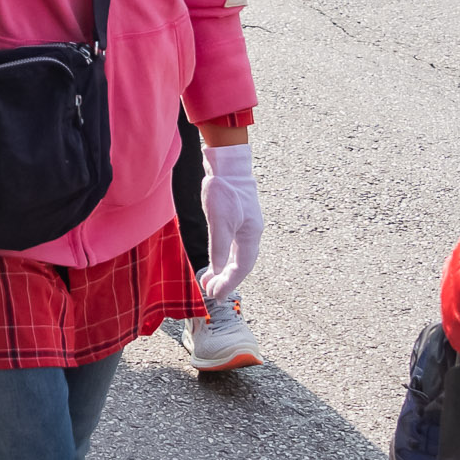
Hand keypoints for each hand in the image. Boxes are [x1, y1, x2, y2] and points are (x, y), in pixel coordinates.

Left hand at [198, 142, 262, 301]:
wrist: (227, 164)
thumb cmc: (224, 190)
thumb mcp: (219, 221)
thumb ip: (219, 247)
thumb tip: (218, 271)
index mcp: (251, 236)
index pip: (241, 267)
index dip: (229, 283)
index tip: (215, 295)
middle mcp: (251, 234)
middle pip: (241, 264)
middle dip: (226, 280)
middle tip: (210, 292)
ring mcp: (244, 226)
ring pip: (236, 256)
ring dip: (223, 270)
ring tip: (208, 281)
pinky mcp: (236, 219)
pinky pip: (232, 246)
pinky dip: (223, 257)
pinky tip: (215, 262)